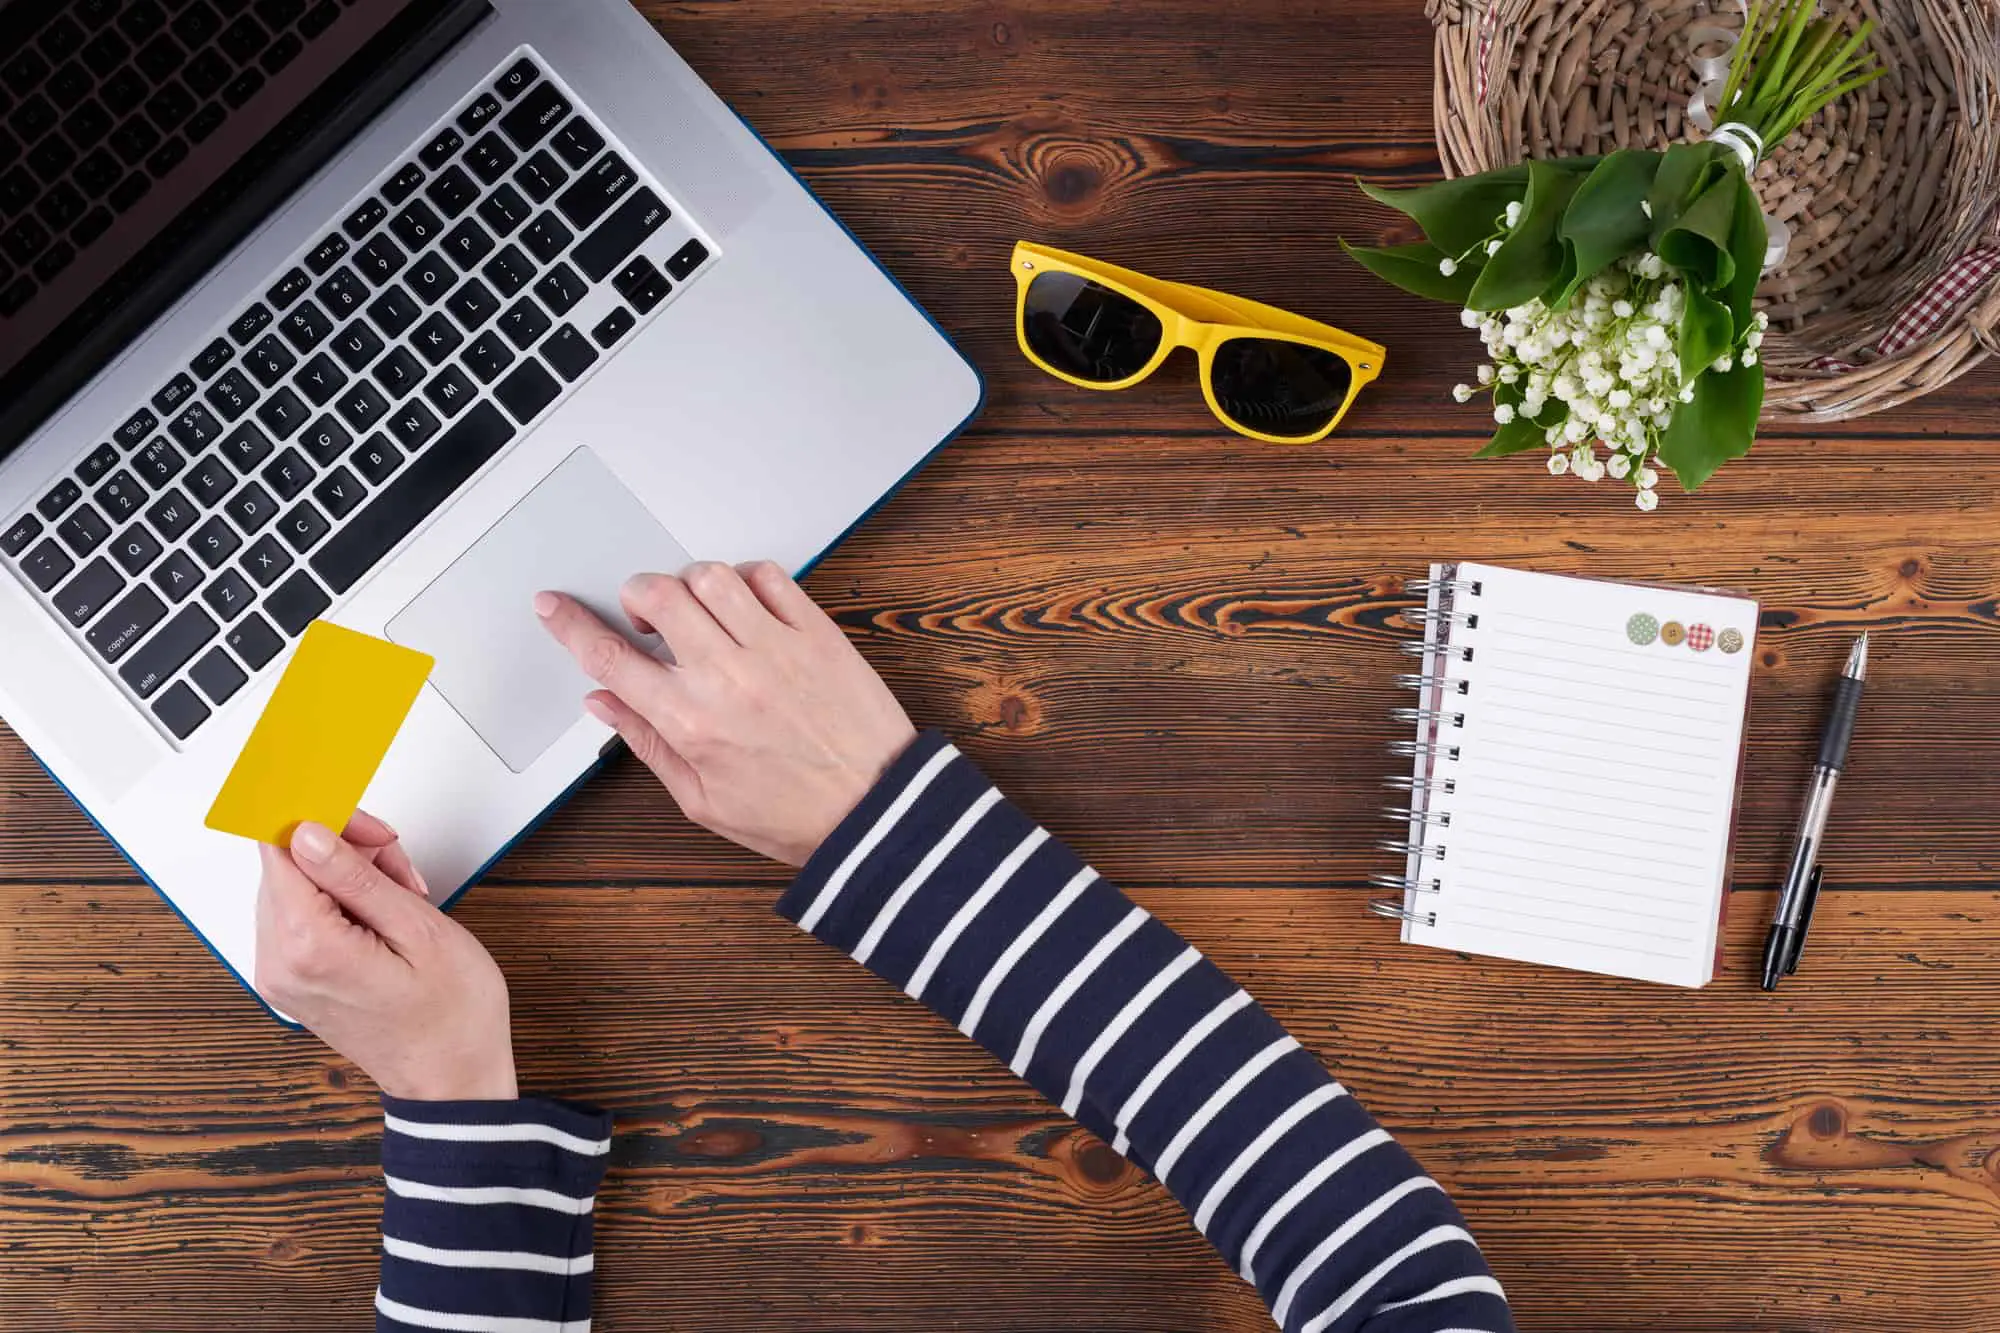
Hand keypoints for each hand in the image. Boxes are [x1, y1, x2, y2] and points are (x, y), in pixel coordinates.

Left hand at [255, 810, 517, 1100]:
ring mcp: (281, 977)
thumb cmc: (452, 1014)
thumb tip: (308, 833)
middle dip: (342, 848)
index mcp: (309, 947)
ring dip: (344, 875)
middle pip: (286, 864)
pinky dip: (338, 902)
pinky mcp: (291, 982)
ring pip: (294, 887)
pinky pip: (300, 917)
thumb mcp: (419, 929)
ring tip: (399, 894)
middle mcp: (279, 964)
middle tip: (397, 863)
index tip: (354, 816)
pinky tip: (380, 914)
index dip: (320, 819)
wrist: (452, 1079)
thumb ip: (356, 877)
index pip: (280, 848)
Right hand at [535, 561, 917, 865]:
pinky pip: (769, 576)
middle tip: (645, 616)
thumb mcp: (701, 799)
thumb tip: (603, 704)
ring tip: (697, 610)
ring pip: (709, 575)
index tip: (554, 605)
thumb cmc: (794, 815)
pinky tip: (745, 605)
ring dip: (689, 583)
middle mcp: (727, 676)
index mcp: (689, 721)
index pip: (608, 656)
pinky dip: (746, 577)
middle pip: (656, 597)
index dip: (569, 624)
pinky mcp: (816, 633)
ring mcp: (774, 648)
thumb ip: (647, 743)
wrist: (874, 814)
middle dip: (635, 595)